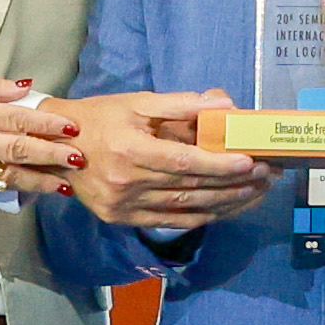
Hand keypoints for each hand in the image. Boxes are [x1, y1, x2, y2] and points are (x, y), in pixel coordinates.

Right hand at [0, 74, 81, 196]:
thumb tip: (24, 87)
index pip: (18, 118)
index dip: (48, 124)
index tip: (72, 128)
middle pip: (20, 148)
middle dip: (53, 155)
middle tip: (79, 159)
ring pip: (10, 174)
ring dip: (40, 180)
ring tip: (64, 185)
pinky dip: (17, 188)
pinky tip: (35, 190)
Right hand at [68, 89, 272, 231]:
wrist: (58, 147)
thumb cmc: (101, 118)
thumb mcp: (137, 102)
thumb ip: (181, 104)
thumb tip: (223, 103)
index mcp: (130, 150)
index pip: (184, 162)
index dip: (219, 164)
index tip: (250, 162)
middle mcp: (127, 182)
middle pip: (191, 187)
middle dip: (233, 183)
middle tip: (266, 175)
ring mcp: (124, 206)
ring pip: (186, 208)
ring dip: (226, 202)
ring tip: (255, 192)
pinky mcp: (123, 219)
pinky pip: (171, 222)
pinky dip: (202, 217)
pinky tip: (226, 209)